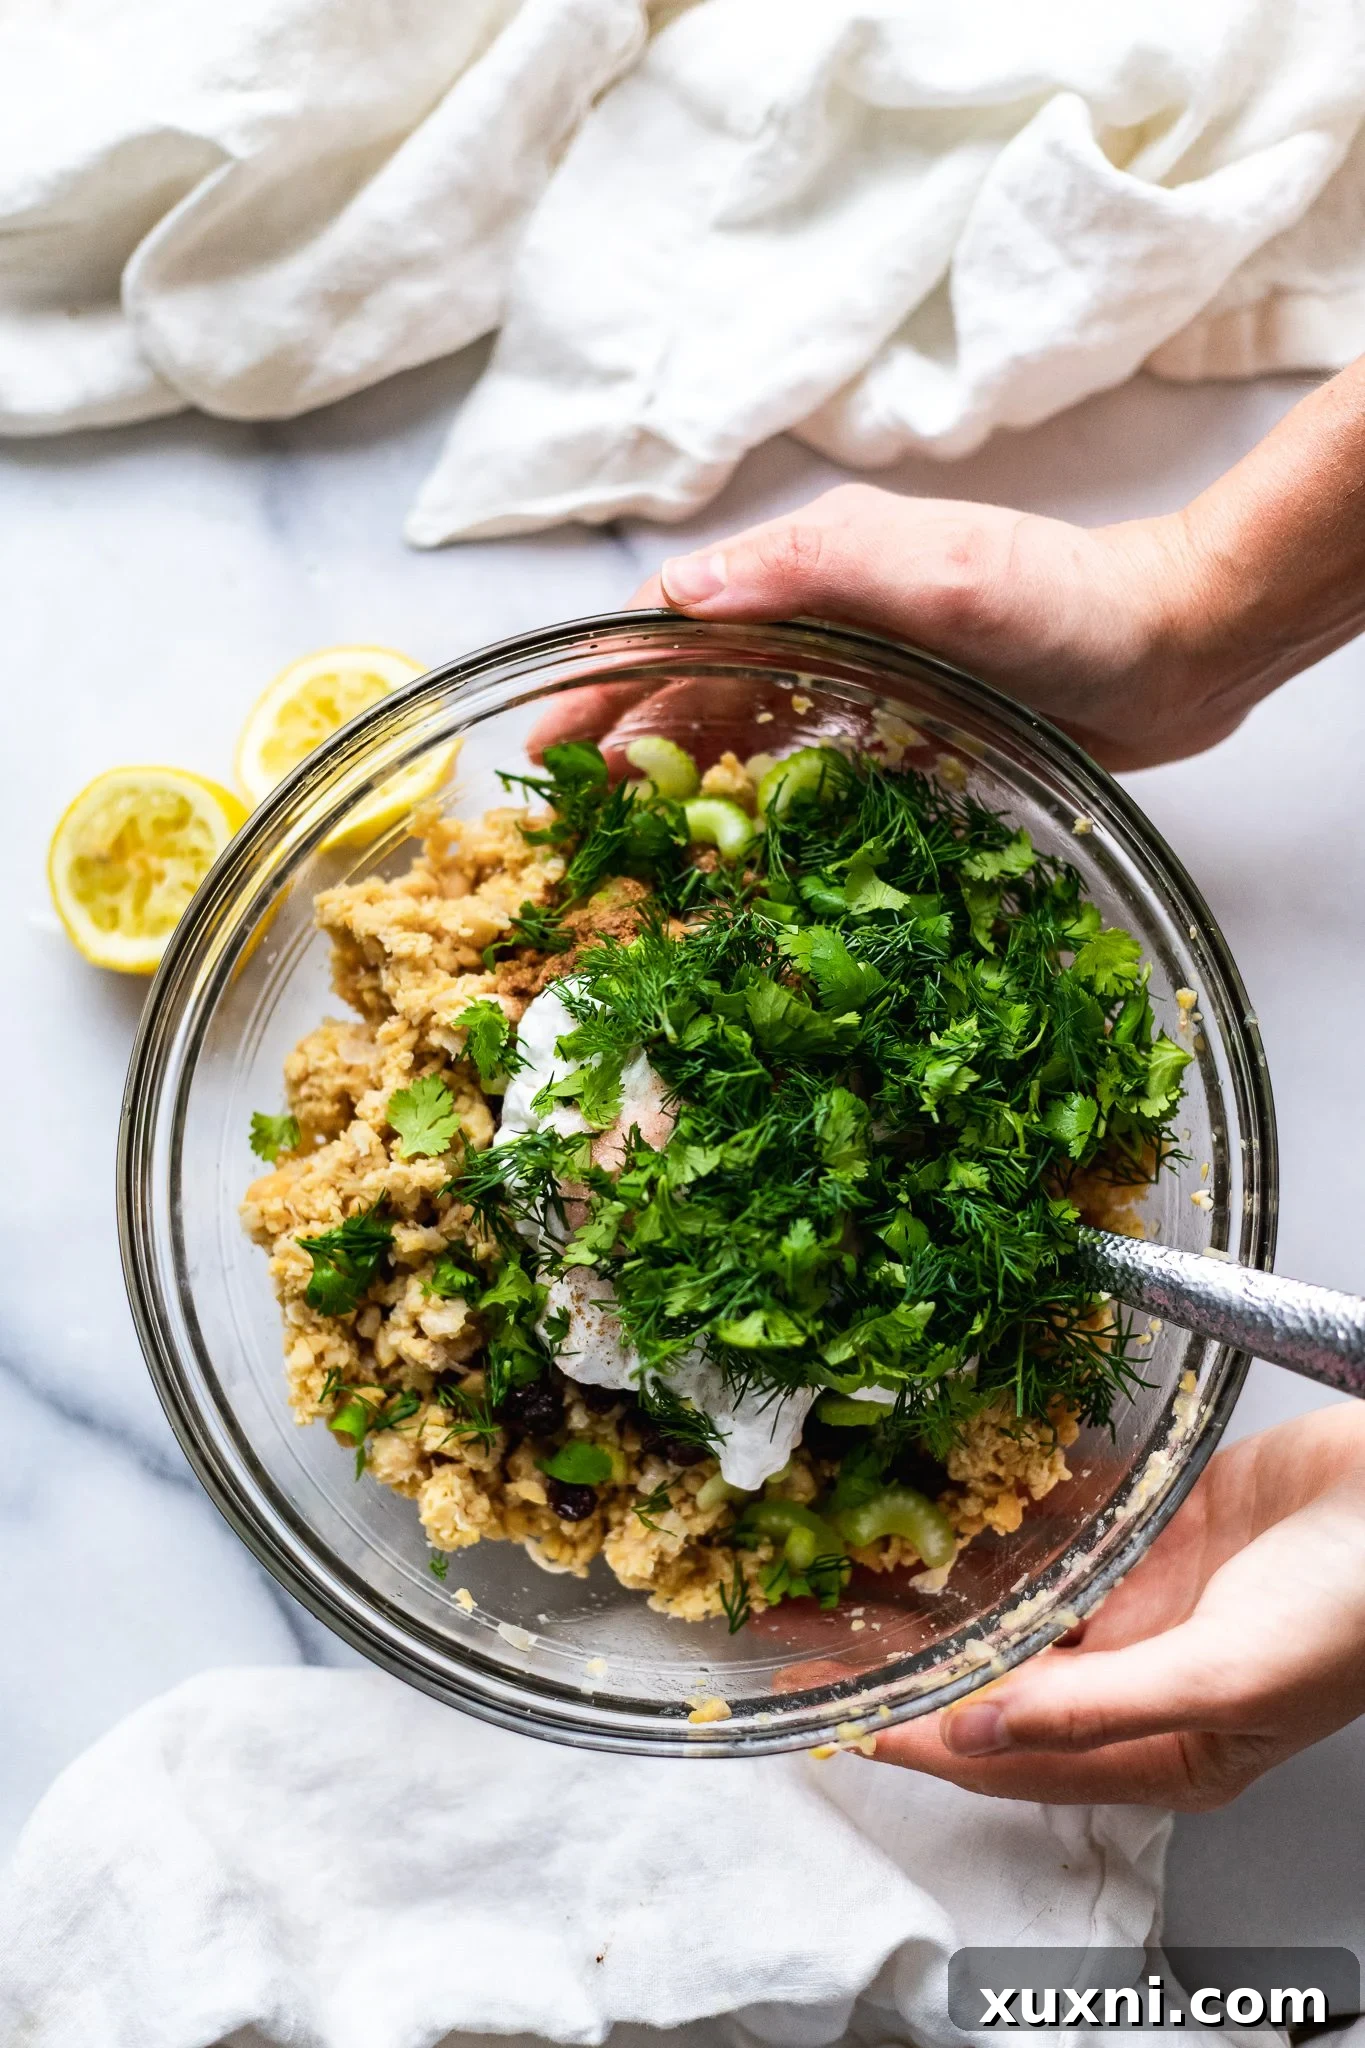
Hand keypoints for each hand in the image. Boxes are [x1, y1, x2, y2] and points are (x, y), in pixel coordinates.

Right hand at [532, 360, 1364, 771]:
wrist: (1175, 647)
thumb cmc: (1066, 601)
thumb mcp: (942, 569)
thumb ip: (819, 568)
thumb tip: (689, 595)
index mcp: (811, 571)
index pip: (675, 622)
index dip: (606, 681)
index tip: (551, 744)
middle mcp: (823, 622)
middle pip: (692, 683)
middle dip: (620, 742)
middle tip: (568, 816)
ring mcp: (858, 679)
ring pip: (739, 730)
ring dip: (677, 780)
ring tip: (626, 844)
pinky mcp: (897, 730)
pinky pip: (800, 769)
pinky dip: (753, 804)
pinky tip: (728, 849)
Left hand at [870, 1405, 1364, 1807]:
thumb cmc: (1354, 1612)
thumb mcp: (1220, 1681)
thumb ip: (1090, 1708)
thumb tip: (972, 1731)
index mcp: (1165, 1750)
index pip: (1008, 1760)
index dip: (917, 1739)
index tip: (836, 1717)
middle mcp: (1139, 1679)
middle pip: (998, 1680)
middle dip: (913, 1662)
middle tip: (823, 1630)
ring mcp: (1144, 1601)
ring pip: (1019, 1602)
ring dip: (946, 1588)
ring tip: (861, 1563)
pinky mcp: (1153, 1532)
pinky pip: (1057, 1530)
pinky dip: (1002, 1517)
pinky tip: (947, 1498)